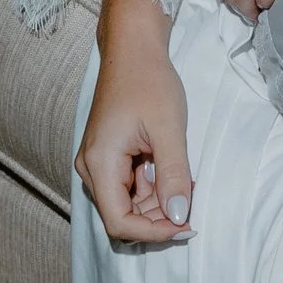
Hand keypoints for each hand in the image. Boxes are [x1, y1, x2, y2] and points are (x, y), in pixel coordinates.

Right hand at [78, 0, 192, 244]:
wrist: (133, 50)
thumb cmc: (149, 82)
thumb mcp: (169, 130)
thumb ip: (174, 176)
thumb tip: (178, 216)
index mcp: (99, 163)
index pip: (119, 222)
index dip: (153, 232)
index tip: (186, 225)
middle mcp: (91, 168)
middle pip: (121, 217)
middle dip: (157, 219)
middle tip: (192, 206)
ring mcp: (98, 162)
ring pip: (127, 204)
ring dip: (157, 204)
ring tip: (185, 184)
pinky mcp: (108, 156)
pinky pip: (128, 187)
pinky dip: (152, 189)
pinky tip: (173, 175)